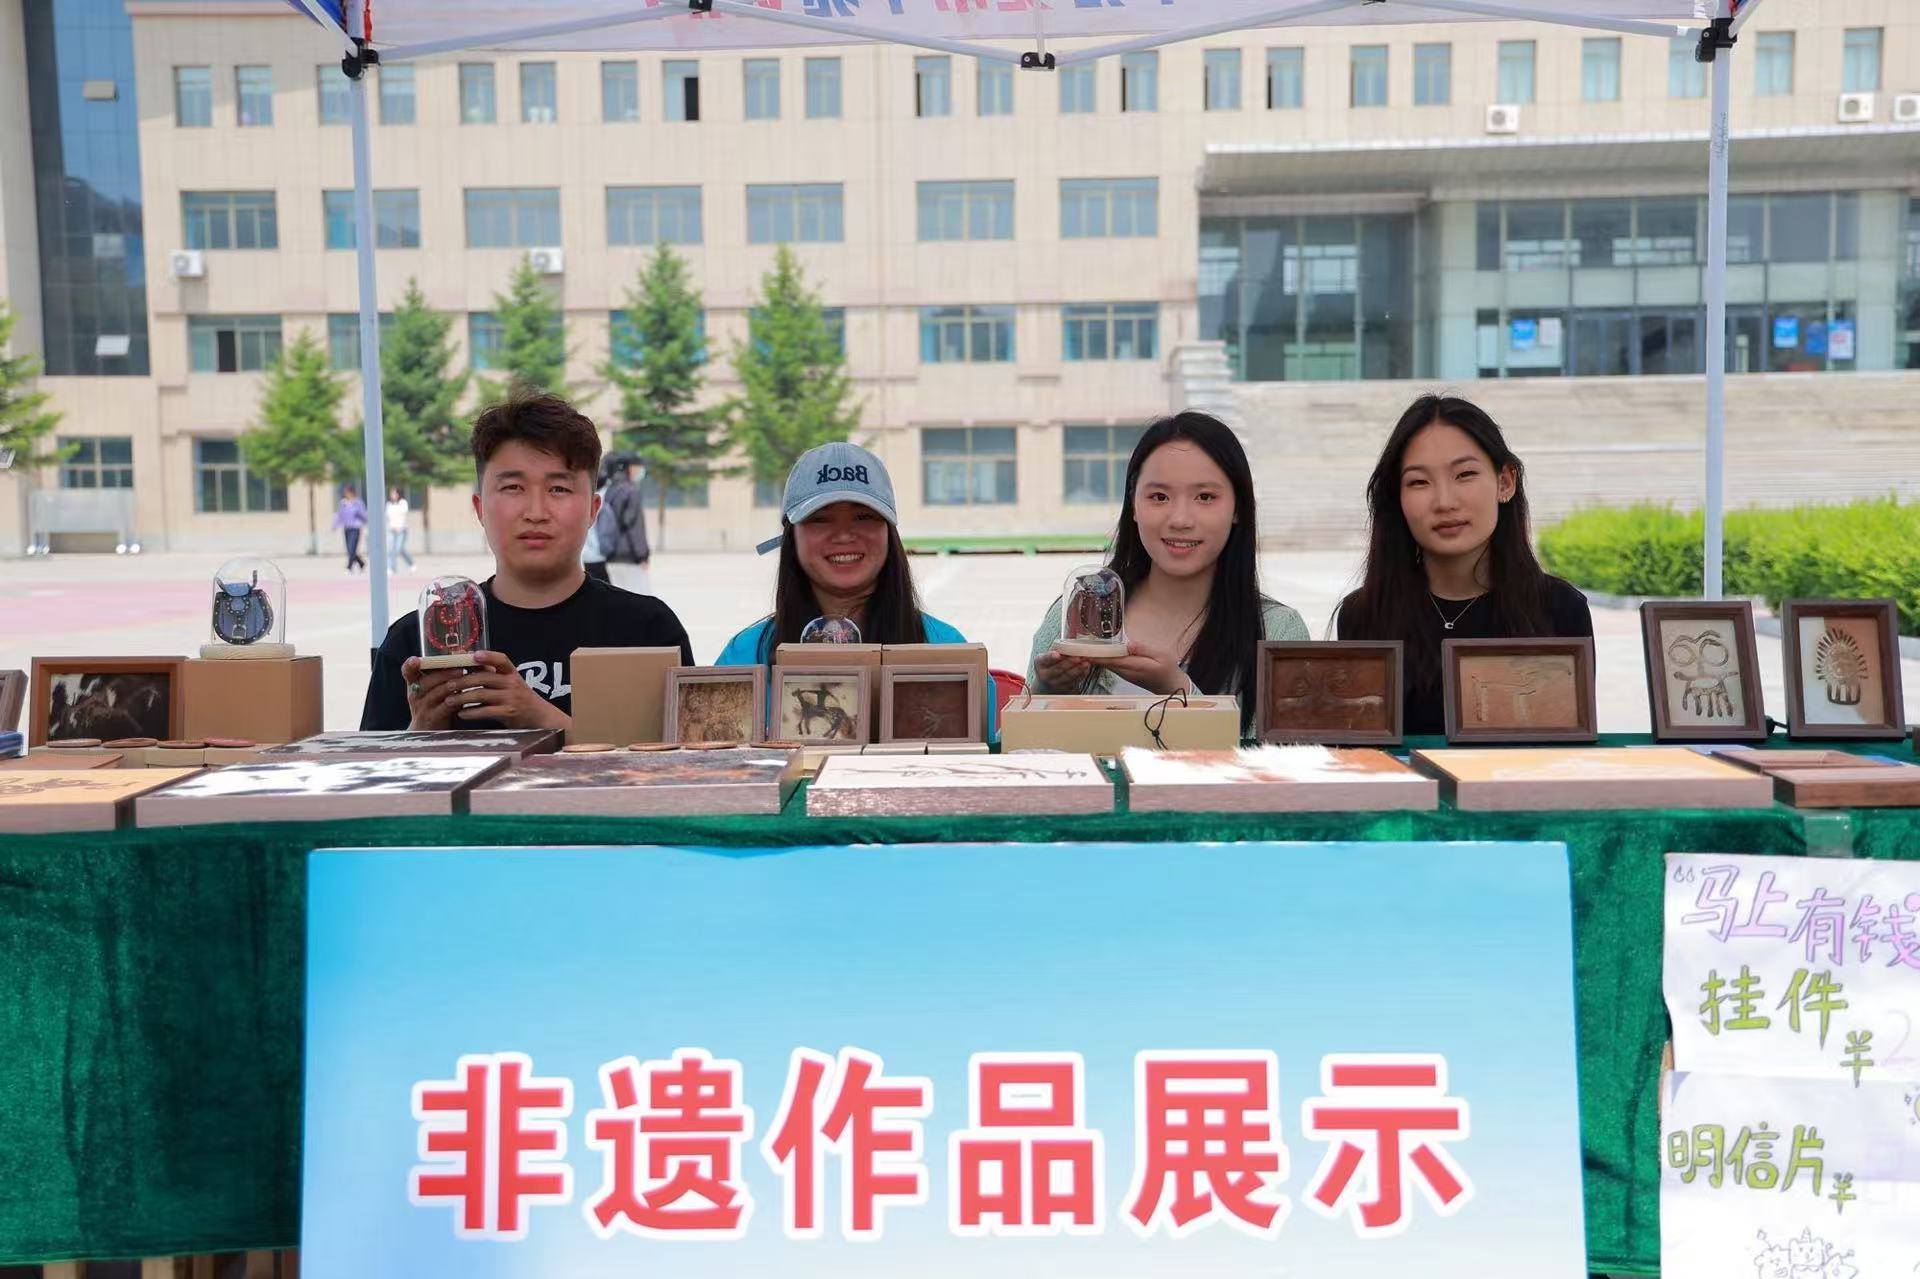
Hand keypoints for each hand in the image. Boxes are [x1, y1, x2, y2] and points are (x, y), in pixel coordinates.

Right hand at [402, 656, 471, 729]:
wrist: (426, 732)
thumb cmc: (432, 705)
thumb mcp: (430, 689)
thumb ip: (440, 675)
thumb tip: (463, 656)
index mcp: (414, 684)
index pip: (407, 672)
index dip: (410, 666)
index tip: (415, 659)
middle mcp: (416, 695)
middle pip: (427, 681)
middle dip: (443, 673)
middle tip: (460, 667)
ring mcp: (423, 707)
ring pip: (437, 693)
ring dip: (452, 685)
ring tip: (465, 677)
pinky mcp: (434, 719)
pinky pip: (445, 708)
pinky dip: (456, 700)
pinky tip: (465, 696)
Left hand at [404, 653, 567, 731]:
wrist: (538, 717)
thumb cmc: (518, 698)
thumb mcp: (509, 683)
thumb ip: (492, 674)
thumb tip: (466, 663)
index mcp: (511, 673)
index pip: (501, 659)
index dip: (488, 656)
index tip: (473, 655)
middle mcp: (512, 683)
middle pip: (484, 677)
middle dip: (462, 681)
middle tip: (447, 685)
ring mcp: (511, 698)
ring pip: (482, 694)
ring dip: (462, 697)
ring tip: (448, 700)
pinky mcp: (509, 713)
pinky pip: (486, 711)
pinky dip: (471, 712)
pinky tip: (461, 714)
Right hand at [1033, 647, 1093, 693]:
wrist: (1047, 684)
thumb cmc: (1050, 665)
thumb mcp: (1048, 656)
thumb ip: (1058, 649)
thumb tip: (1073, 639)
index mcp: (1040, 662)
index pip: (1045, 659)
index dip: (1051, 657)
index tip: (1057, 654)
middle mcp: (1045, 674)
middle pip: (1058, 669)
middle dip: (1069, 662)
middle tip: (1078, 657)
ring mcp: (1054, 683)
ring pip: (1067, 676)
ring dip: (1078, 669)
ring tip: (1085, 662)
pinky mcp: (1064, 689)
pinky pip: (1074, 681)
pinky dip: (1081, 674)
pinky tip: (1086, 669)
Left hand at [1087, 640, 1190, 696]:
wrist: (1170, 685)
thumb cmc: (1167, 669)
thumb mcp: (1161, 656)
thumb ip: (1144, 649)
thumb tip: (1128, 644)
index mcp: (1133, 666)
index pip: (1110, 660)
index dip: (1095, 656)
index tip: (1082, 652)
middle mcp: (1125, 671)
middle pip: (1103, 662)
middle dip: (1089, 655)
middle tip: (1073, 647)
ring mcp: (1124, 673)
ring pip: (1105, 664)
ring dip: (1093, 657)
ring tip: (1078, 648)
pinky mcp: (1124, 672)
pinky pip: (1110, 665)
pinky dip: (1100, 659)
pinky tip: (1093, 652)